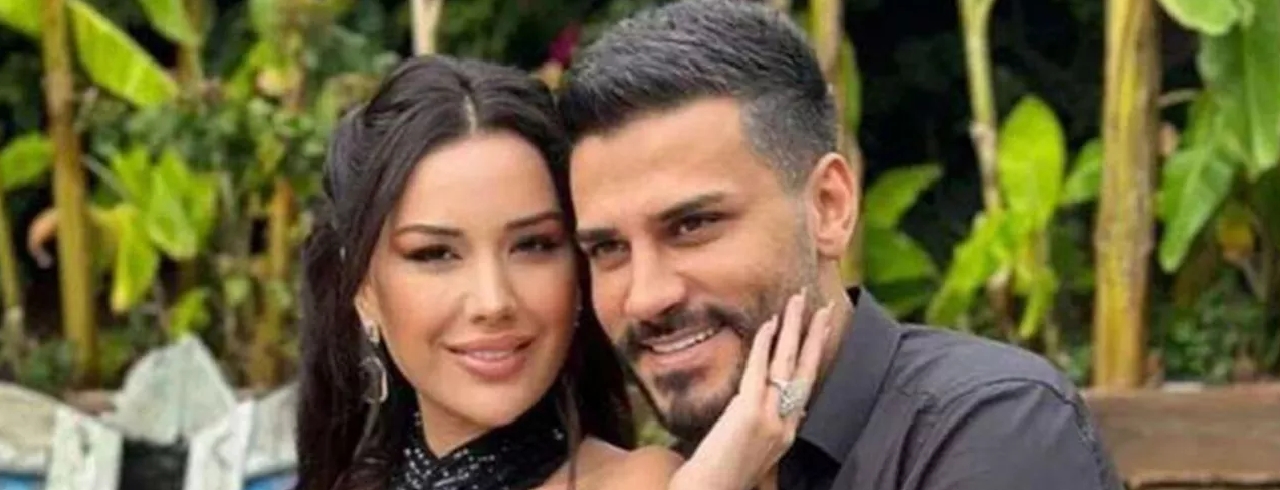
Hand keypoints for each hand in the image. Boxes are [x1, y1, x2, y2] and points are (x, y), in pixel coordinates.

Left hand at [669, 289, 834, 489]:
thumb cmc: (726, 472)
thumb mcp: (762, 450)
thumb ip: (777, 426)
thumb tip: (797, 408)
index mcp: (790, 431)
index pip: (807, 383)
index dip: (815, 353)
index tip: (821, 330)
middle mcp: (786, 422)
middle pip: (806, 369)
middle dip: (815, 334)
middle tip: (825, 306)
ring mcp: (770, 418)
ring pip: (786, 363)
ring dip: (793, 328)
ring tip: (798, 301)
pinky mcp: (749, 413)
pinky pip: (759, 370)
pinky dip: (764, 344)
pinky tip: (768, 323)